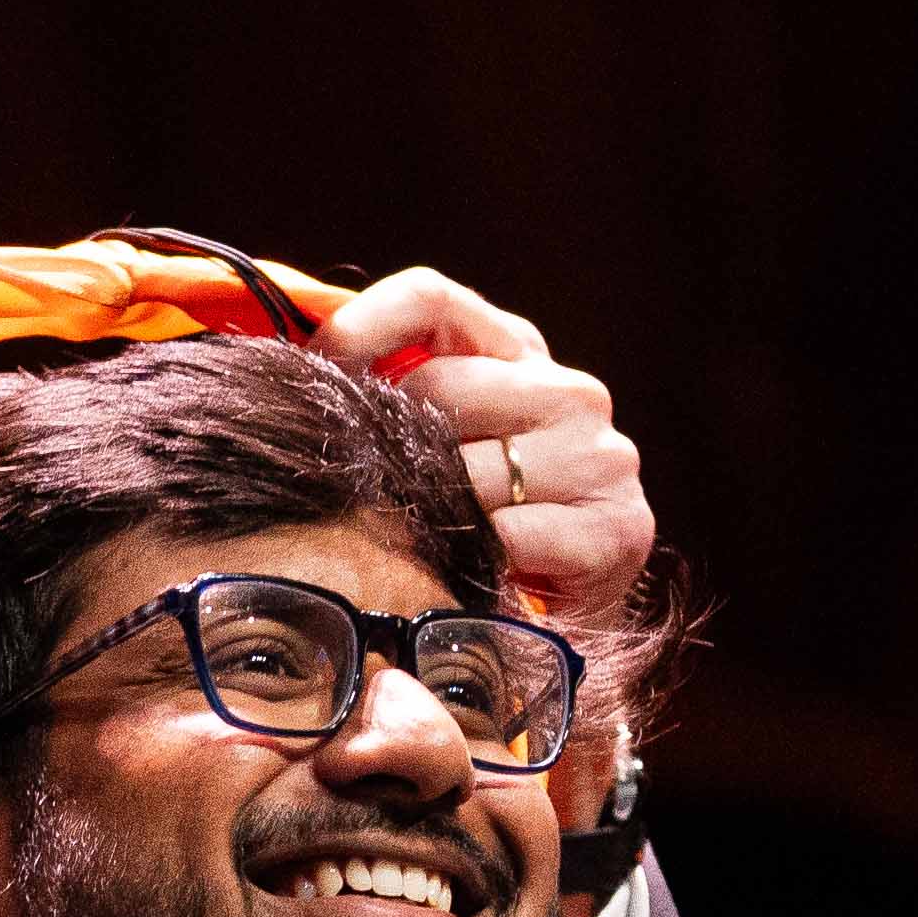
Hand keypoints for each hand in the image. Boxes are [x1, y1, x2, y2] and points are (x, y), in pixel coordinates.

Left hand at [317, 270, 652, 625]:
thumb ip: (387, 398)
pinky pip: (512, 536)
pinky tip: (476, 575)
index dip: (360, 330)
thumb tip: (297, 374)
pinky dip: (481, 561)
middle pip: (441, 388)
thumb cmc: (478, 526)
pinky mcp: (619, 526)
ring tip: (430, 546)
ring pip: (472, 471)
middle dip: (394, 449)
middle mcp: (569, 390)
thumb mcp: (433, 447)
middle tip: (374, 498)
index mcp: (517, 351)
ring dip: (437, 517)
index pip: (430, 298)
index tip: (317, 379)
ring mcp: (602, 456)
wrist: (560, 618)